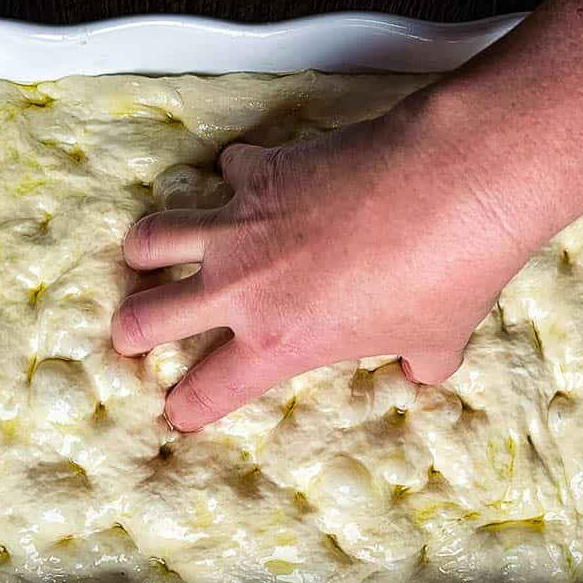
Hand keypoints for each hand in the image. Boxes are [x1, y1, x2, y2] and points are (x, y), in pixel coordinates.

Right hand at [111, 98, 536, 431]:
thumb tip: (425, 369)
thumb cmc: (448, 273)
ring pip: (154, 237)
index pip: (210, 391)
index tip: (177, 413)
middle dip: (132, 333)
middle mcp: (242, 288)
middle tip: (131, 335)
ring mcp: (241, 224)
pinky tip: (247, 176)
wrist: (452, 183)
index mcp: (278, 343)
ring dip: (146, 249)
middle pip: (148, 319)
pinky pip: (227, 169)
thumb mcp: (437, 339)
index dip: (187, 409)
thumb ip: (418, 362)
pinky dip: (233, 175)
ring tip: (144, 254)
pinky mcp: (261, 169)